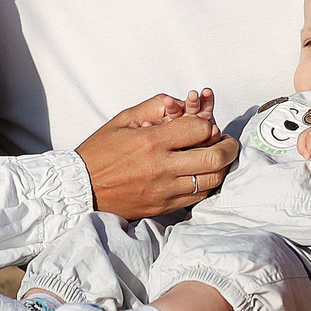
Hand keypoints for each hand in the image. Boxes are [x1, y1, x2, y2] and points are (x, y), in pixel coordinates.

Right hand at [78, 92, 236, 218]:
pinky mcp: (163, 207)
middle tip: (229, 143)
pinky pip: (197, 197)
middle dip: (229, 148)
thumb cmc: (100, 152)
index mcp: (151, 142)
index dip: (209, 125)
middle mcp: (161, 167)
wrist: (81, 189)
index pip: (200, 130)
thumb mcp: (123, 120)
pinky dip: (206, 185)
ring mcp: (164, 190)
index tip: (207, 125)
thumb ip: (154, 106)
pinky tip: (202, 175)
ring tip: (218, 158)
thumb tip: (182, 103)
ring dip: (221, 168)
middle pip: (214, 158)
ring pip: (211, 181)